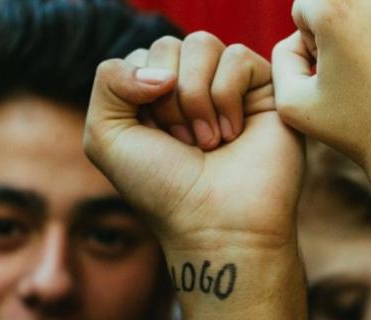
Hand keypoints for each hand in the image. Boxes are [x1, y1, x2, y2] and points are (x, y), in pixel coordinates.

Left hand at [85, 33, 302, 252]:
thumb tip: (163, 67)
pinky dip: (226, 97)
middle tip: (183, 143)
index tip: (155, 141)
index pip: (140, 56)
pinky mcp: (264, 89)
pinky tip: (233, 134)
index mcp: (153, 96)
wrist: (218, 224)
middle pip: (168, 45)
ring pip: (202, 45)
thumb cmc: (163, 188)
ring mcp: (229, 87)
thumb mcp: (106, 136)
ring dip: (196, 98)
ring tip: (209, 142)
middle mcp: (191, 87)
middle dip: (168, 100)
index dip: (140, 96)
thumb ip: (108, 79)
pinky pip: (236, 56)